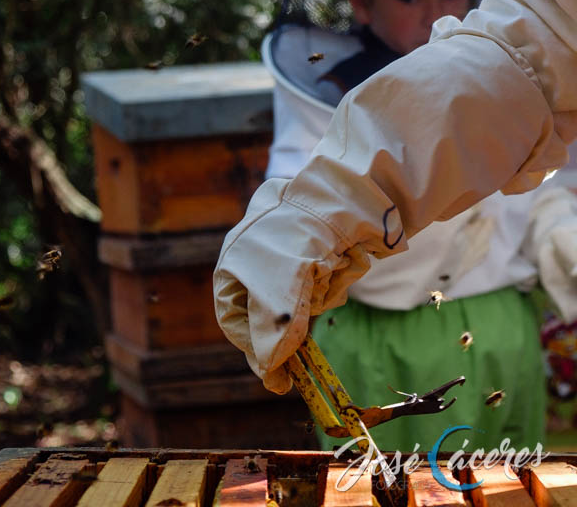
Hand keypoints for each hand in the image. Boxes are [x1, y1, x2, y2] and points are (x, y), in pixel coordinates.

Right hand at [214, 178, 374, 392]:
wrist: (344, 197)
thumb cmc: (297, 245)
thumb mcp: (277, 301)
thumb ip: (270, 340)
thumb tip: (270, 377)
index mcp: (233, 265)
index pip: (234, 321)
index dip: (256, 352)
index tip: (279, 379)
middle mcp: (257, 259)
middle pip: (272, 314)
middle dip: (295, 321)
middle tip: (310, 339)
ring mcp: (290, 253)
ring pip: (302, 301)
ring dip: (319, 296)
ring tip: (327, 272)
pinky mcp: (321, 249)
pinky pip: (325, 283)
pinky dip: (334, 281)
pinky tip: (341, 263)